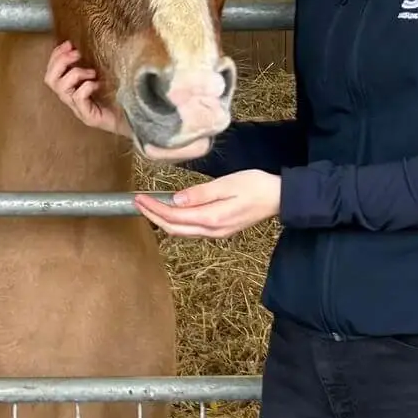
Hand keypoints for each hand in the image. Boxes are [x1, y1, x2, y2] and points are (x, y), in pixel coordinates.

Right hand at [44, 41, 118, 133]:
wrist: (138, 119)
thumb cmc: (124, 96)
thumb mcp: (108, 74)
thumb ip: (97, 61)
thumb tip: (96, 38)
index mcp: (73, 88)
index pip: (52, 72)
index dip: (56, 56)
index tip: (68, 44)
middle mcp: (72, 100)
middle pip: (50, 80)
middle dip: (60, 62)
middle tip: (76, 54)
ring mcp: (79, 110)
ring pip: (61, 89)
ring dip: (75, 73)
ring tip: (92, 72)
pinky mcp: (89, 117)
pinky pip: (78, 98)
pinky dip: (86, 86)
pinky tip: (98, 84)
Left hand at [135, 169, 280, 239]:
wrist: (280, 198)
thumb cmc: (256, 186)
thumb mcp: (227, 184)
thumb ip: (200, 194)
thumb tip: (175, 201)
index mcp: (213, 218)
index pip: (174, 217)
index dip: (154, 208)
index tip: (139, 197)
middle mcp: (212, 230)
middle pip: (174, 228)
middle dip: (153, 216)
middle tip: (137, 203)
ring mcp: (216, 233)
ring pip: (182, 231)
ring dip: (162, 220)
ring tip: (148, 207)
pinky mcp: (220, 229)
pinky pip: (191, 230)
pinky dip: (176, 222)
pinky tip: (170, 212)